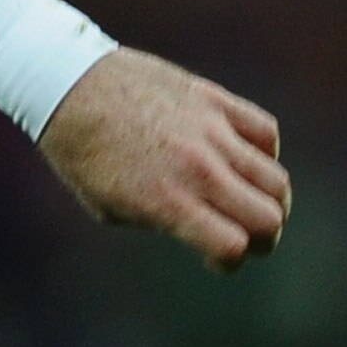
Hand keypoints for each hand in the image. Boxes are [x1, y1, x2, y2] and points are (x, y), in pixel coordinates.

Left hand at [39, 46, 289, 270]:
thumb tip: (202, 226)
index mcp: (167, 202)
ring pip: (276, 180)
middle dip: (263, 238)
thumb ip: (161, 219)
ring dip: (270, 200)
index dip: (230, 261)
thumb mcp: (109, 206)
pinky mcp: (217, 101)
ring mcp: (213, 132)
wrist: (70, 86)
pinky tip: (241, 160)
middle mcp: (198, 170)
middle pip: (269, 218)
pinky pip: (266, 133)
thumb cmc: (82, 155)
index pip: (232, 246)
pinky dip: (263, 153)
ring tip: (247, 201)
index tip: (216, 258)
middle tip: (245, 236)